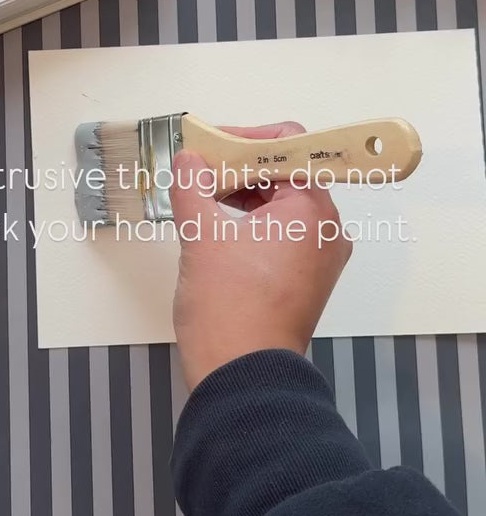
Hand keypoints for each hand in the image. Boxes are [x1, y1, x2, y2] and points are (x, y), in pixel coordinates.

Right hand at [170, 122, 351, 391]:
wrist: (241, 375)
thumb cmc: (231, 308)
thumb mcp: (202, 234)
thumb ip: (193, 186)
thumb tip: (188, 159)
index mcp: (313, 209)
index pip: (289, 147)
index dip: (245, 139)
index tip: (210, 145)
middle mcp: (326, 230)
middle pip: (286, 175)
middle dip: (239, 168)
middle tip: (198, 170)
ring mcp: (318, 258)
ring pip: (281, 206)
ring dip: (242, 196)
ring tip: (200, 199)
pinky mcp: (303, 280)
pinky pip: (280, 235)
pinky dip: (250, 224)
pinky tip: (215, 227)